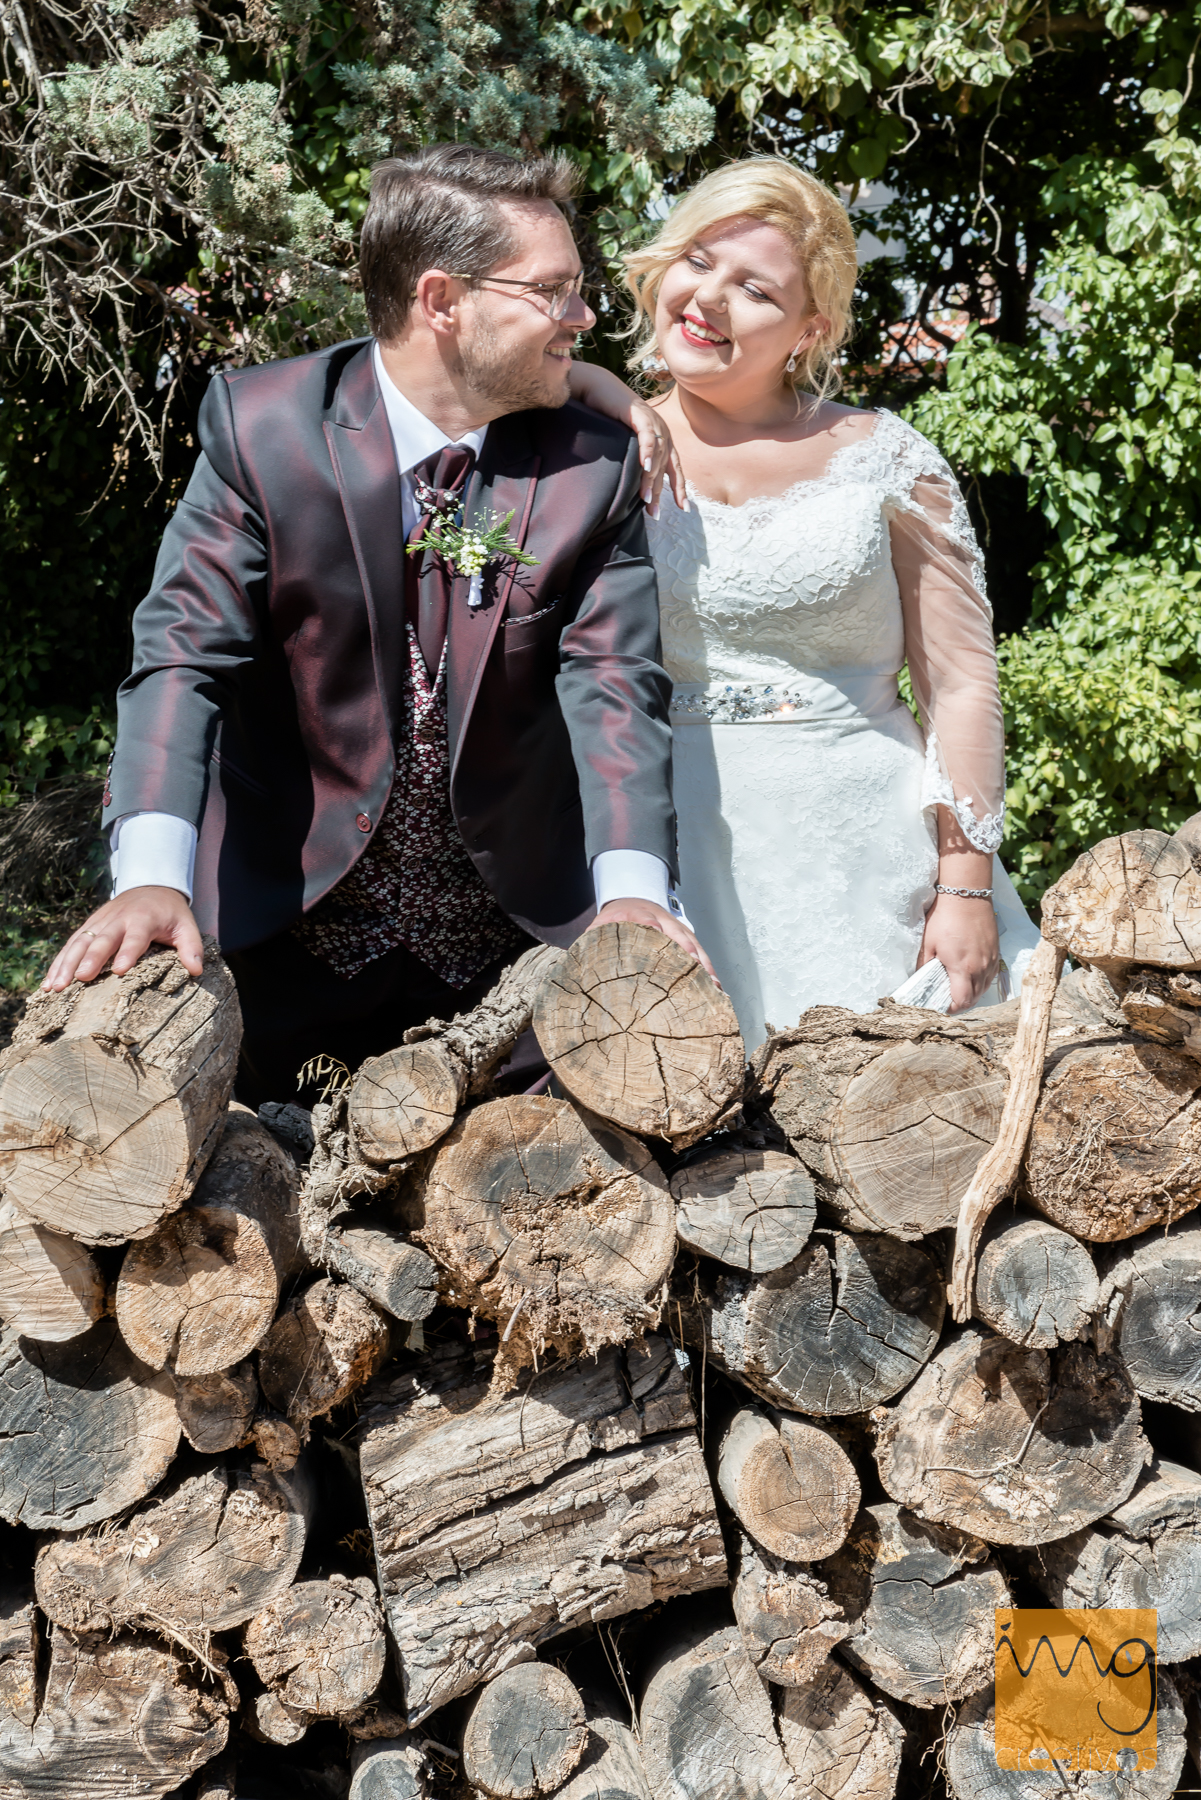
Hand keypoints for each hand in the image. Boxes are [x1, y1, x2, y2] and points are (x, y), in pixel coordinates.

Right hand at [42, 887, 203, 991]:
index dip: (127, 952)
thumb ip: (192, 947)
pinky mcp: (89, 927)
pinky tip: (48, 983)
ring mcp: (100, 923)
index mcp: (143, 920)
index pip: (135, 937)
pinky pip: (71, 945)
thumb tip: (197, 971)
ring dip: (66, 964)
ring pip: (80, 943)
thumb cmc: (170, 913)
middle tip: (80, 979)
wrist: (150, 886)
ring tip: (55, 987)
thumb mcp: (187, 926)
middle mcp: (118, 920)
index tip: (119, 970)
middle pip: (102, 940)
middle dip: (90, 959)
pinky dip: (58, 963)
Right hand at [565, 361, 686, 513]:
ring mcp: (653, 422)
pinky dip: (647, 452)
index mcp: (662, 440)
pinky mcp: (640, 414)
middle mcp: (662, 431)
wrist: (598, 390)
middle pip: (665, 467)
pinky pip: (647, 436)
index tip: (683, 509)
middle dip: (661, 491)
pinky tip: (645, 468)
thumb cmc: (609, 418)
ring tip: (646, 498)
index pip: (674, 468)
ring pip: (657, 455)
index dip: (679, 489)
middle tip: (654, 512)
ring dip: (651, 479)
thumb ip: (633, 461)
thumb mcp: (625, 444)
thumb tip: (634, 486)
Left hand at [590, 898, 718, 983]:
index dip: (654, 929)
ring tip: (713, 987)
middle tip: (697, 972)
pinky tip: (715, 989)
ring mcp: (678, 930)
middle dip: (689, 954)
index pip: (647, 920)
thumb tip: (572, 963)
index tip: (660, 938)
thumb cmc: (614, 921)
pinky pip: (700, 955)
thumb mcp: (599, 927)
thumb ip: (592, 941)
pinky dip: (708, 970)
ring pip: (695, 947)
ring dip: (704, 966)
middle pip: (680, 936)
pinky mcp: (687, 941)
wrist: (632, 897)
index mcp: (639, 917)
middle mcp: (664, 922)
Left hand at [918, 893, 998, 1013]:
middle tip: (947, 1000)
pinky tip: (971, 976)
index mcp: (962, 968)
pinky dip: (981, 981)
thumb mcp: (928, 943)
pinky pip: (990, 975)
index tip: (941, 1006)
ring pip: (984, 988)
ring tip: (958, 989)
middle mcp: (980, 968)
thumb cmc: (945, 918)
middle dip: (961, 1003)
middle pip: (974, 998)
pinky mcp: (996, 952)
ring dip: (972, 993)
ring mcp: (991, 960)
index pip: (961, 1001)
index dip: (951, 1008)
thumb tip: (921, 979)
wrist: (967, 896)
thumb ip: (925, 965)